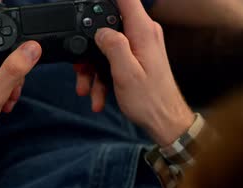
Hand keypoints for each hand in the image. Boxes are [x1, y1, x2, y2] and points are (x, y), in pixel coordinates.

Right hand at [94, 0, 193, 145]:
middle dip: (90, 46)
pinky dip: (102, 77)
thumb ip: (113, 46)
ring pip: (107, 47)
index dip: (106, 0)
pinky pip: (113, 60)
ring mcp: (140, 46)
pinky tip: (97, 95)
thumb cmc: (149, 100)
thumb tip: (100, 31)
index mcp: (143, 32)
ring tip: (86, 88)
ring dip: (93, 69)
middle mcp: (144, 34)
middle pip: (109, 26)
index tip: (90, 4)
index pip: (126, 0)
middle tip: (80, 66)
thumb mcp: (125, 73)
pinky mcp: (137, 58)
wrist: (163, 121)